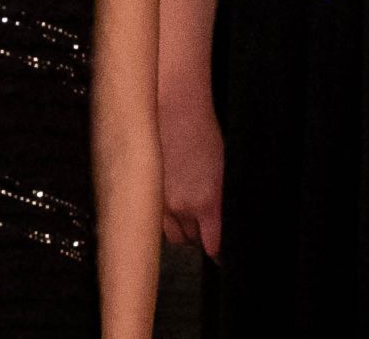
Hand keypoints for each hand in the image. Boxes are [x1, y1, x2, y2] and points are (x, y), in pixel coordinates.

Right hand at [160, 94, 225, 257]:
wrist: (175, 112)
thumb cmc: (204, 135)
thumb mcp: (223, 171)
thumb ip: (221, 202)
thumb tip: (221, 225)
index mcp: (207, 202)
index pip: (213, 245)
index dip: (219, 253)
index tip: (223, 258)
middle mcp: (183, 208)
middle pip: (193, 241)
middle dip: (200, 235)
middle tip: (205, 222)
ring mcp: (160, 204)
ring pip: (173, 236)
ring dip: (182, 230)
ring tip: (188, 212)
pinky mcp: (144, 197)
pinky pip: (156, 224)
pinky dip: (164, 221)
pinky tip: (171, 206)